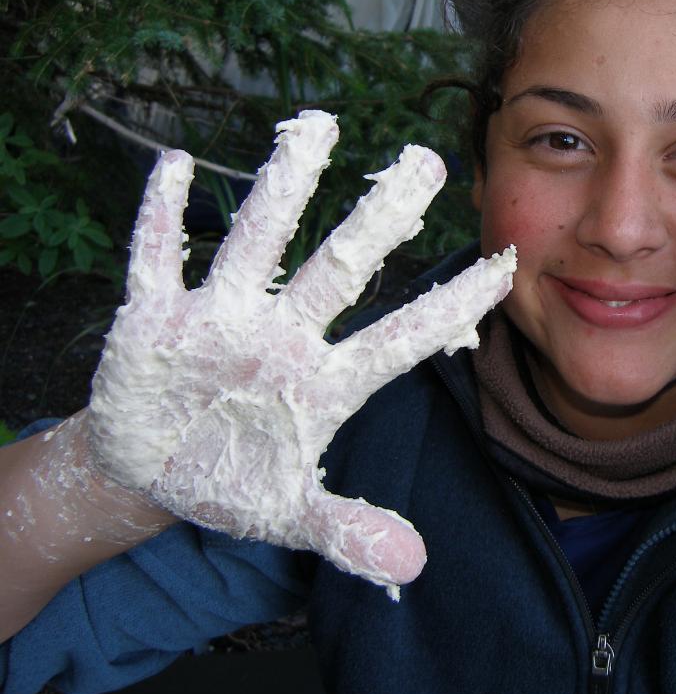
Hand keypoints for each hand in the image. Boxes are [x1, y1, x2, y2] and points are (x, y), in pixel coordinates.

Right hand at [85, 110, 515, 596]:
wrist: (151, 469)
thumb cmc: (234, 480)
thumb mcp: (290, 514)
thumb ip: (347, 531)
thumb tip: (415, 567)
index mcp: (325, 382)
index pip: (401, 337)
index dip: (451, 306)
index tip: (505, 263)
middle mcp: (283, 337)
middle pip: (341, 267)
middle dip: (381, 217)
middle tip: (428, 161)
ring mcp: (220, 322)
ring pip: (259, 243)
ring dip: (284, 188)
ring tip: (318, 126)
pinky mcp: (153, 319)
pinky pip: (156, 259)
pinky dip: (161, 217)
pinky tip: (177, 168)